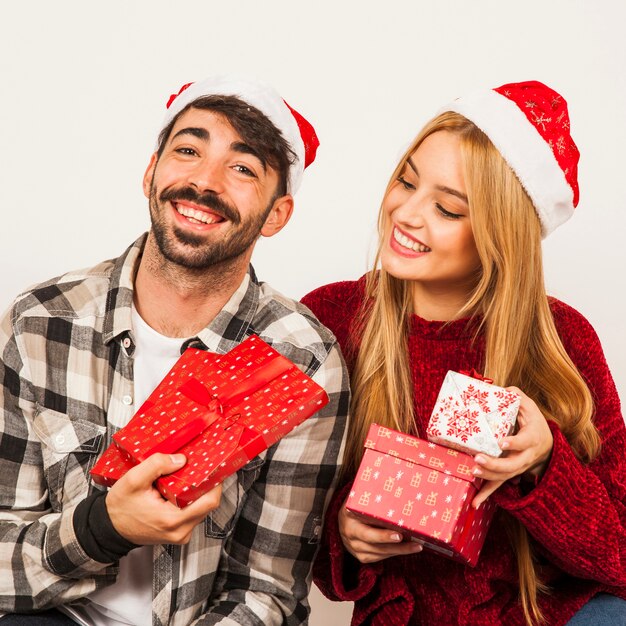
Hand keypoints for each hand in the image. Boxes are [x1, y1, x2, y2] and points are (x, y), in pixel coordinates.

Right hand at [106, 453, 221, 544]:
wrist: (109, 527)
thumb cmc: (120, 507)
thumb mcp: (134, 480)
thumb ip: (157, 465)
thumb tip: (181, 459)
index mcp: (173, 520)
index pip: (209, 501)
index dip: (214, 482)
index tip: (213, 466)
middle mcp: (181, 531)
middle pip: (208, 503)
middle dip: (205, 483)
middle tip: (200, 465)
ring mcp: (181, 533)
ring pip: (201, 507)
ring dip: (197, 490)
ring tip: (188, 474)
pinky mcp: (179, 531)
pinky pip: (193, 512)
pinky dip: (190, 498)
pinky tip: (181, 487)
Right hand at [339, 499, 422, 563]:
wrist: (341, 521)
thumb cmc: (354, 504)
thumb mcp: (356, 497)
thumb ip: (369, 492)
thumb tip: (389, 475)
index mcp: (349, 520)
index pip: (366, 532)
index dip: (383, 536)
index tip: (398, 535)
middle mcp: (350, 537)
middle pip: (375, 546)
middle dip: (396, 546)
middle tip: (414, 543)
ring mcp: (355, 549)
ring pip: (380, 554)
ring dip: (400, 551)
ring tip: (417, 546)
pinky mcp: (361, 557)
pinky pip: (379, 558)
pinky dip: (393, 554)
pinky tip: (405, 549)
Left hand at [472, 387, 552, 507]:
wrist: (546, 445)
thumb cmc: (532, 422)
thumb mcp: (528, 406)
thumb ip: (515, 395)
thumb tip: (500, 387)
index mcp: (532, 438)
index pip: (524, 441)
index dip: (514, 443)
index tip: (502, 442)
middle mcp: (526, 456)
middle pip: (512, 464)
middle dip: (495, 463)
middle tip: (478, 458)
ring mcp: (518, 467)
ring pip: (504, 476)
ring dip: (489, 476)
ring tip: (473, 471)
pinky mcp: (509, 474)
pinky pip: (498, 485)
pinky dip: (486, 494)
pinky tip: (474, 503)